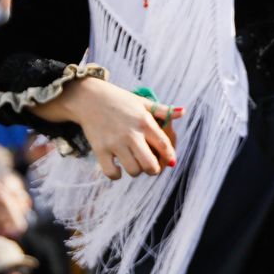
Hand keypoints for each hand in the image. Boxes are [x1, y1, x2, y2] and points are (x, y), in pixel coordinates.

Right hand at [62, 78, 181, 180]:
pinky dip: (117, 175)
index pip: (164, 144)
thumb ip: (163, 110)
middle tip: (152, 167)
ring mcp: (115, 143)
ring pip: (133, 170)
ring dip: (136, 171)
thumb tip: (183, 112)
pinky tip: (119, 168)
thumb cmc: (121, 101)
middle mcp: (131, 134)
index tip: (170, 161)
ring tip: (135, 164)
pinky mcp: (100, 150)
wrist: (90, 99)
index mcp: (145, 121)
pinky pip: (111, 173)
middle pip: (150, 164)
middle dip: (154, 169)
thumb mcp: (143, 102)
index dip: (170, 156)